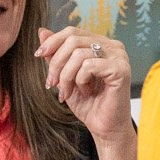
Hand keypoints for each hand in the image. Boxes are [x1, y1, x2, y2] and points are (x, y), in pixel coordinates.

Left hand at [35, 27, 133, 144]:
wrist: (104, 128)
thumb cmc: (88, 104)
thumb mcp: (65, 76)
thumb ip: (56, 54)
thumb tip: (42, 31)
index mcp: (101, 44)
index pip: (72, 31)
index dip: (52, 42)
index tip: (38, 56)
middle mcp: (112, 46)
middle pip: (73, 40)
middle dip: (56, 63)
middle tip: (52, 84)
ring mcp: (119, 57)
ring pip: (78, 53)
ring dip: (66, 76)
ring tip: (68, 92)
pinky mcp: (121, 70)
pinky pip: (89, 66)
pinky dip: (81, 81)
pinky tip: (86, 92)